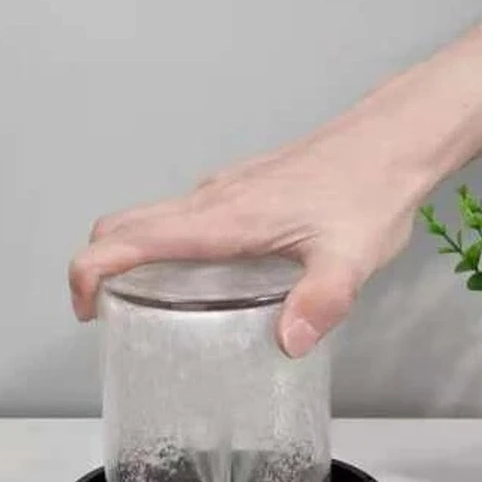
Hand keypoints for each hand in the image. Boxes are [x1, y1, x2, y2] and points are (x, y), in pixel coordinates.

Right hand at [68, 94, 430, 356]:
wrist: (396, 138)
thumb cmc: (371, 190)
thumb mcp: (350, 258)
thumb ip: (320, 301)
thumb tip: (288, 343)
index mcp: (224, 219)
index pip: (131, 238)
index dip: (90, 271)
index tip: (85, 310)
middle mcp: (214, 199)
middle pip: (126, 224)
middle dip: (99, 266)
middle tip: (107, 317)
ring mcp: (226, 189)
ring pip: (154, 218)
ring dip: (131, 254)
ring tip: (148, 307)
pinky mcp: (244, 188)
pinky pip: (185, 215)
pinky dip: (166, 243)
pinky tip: (202, 279)